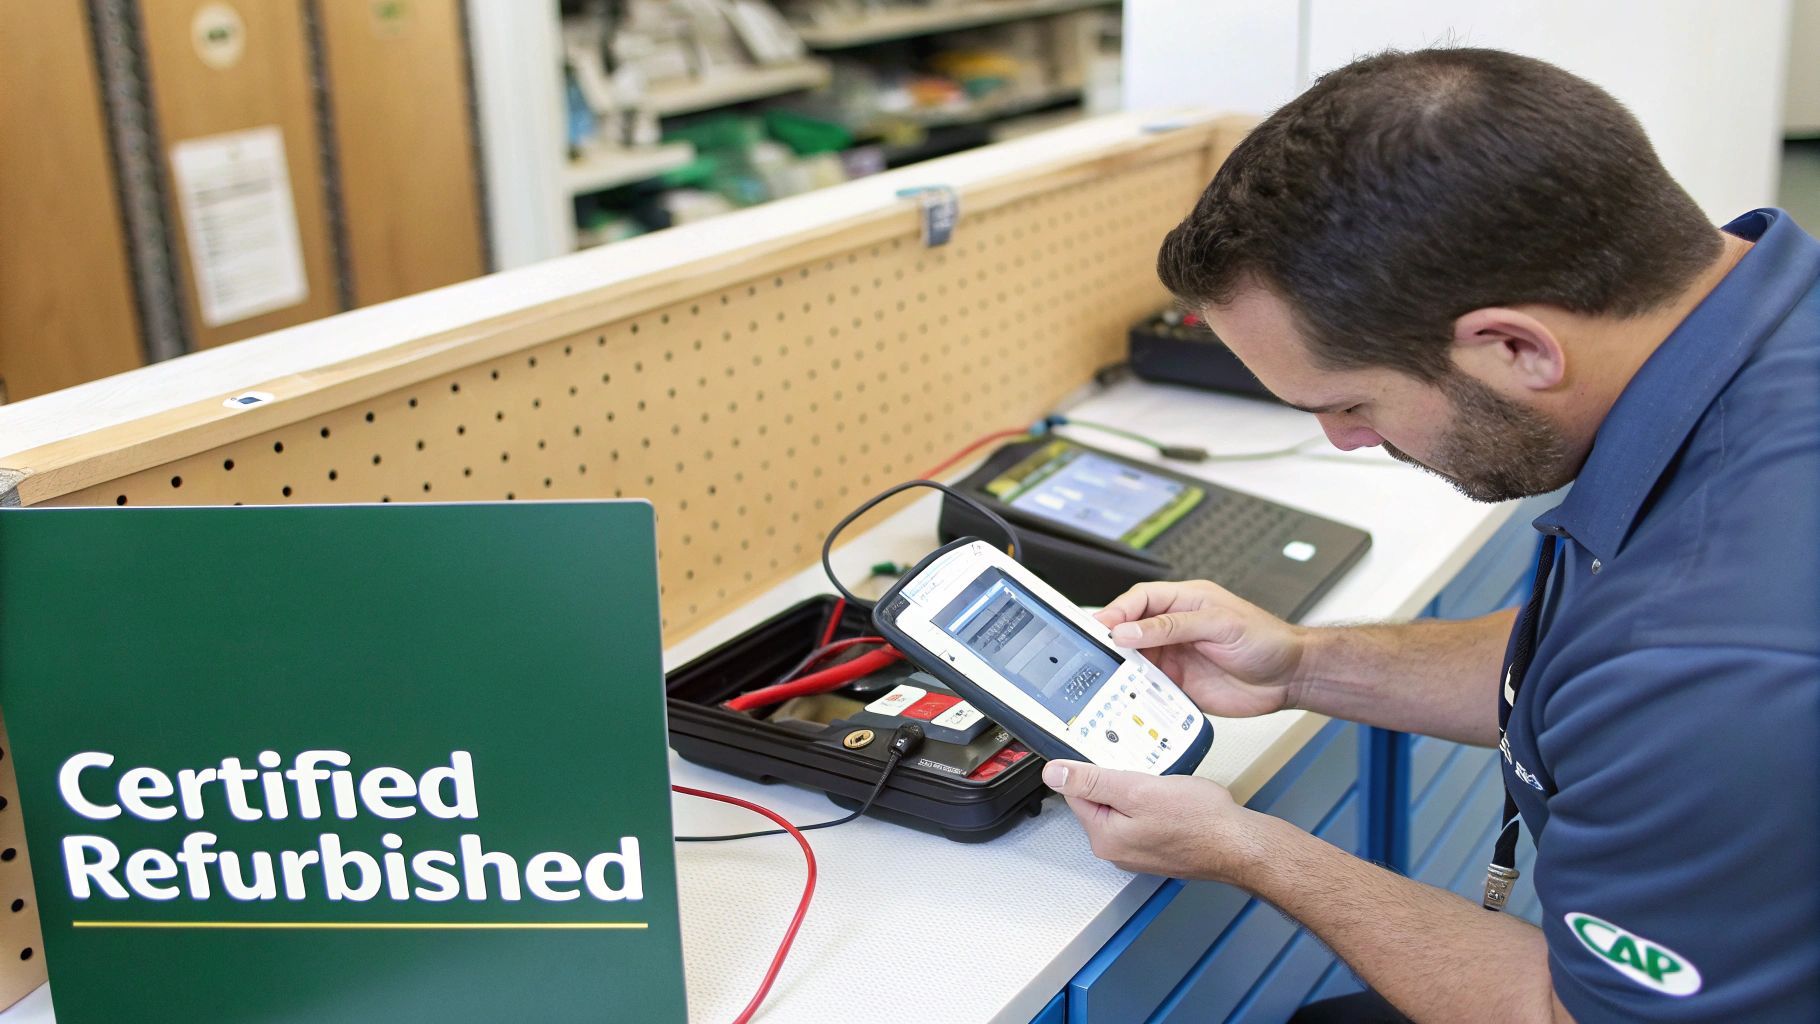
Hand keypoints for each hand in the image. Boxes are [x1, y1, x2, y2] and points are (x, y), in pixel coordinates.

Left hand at [1042, 759, 1264, 881]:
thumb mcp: (1137, 790)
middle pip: (1100, 800)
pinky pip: (1144, 817)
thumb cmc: (1198, 821)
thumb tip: (1054, 774)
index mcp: (1104, 837)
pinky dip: (1154, 803)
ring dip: (1138, 791)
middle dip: (1117, 780)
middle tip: (1143, 771)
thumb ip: (1092, 782)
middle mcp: (1117, 850)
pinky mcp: (1158, 847)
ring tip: (1161, 785)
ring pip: (1124, 807)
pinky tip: (1172, 797)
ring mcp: (1138, 851)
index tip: (1107, 757)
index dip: (1090, 769)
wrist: (1239, 844)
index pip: (1076, 793)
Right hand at [1094, 580, 1306, 717]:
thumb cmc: (1266, 639)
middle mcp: (1175, 630)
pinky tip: (1134, 696)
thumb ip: (1173, 626)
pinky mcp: (1180, 686)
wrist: (1291, 677)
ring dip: (1124, 670)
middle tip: (1098, 654)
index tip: (1101, 627)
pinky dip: (1138, 694)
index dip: (1117, 612)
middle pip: (1131, 631)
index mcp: (1183, 602)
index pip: (1139, 600)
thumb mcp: (1220, 624)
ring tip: (1113, 677)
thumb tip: (1131, 630)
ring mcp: (1176, 658)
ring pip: (1136, 661)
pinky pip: (1150, 689)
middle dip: (1113, 641)